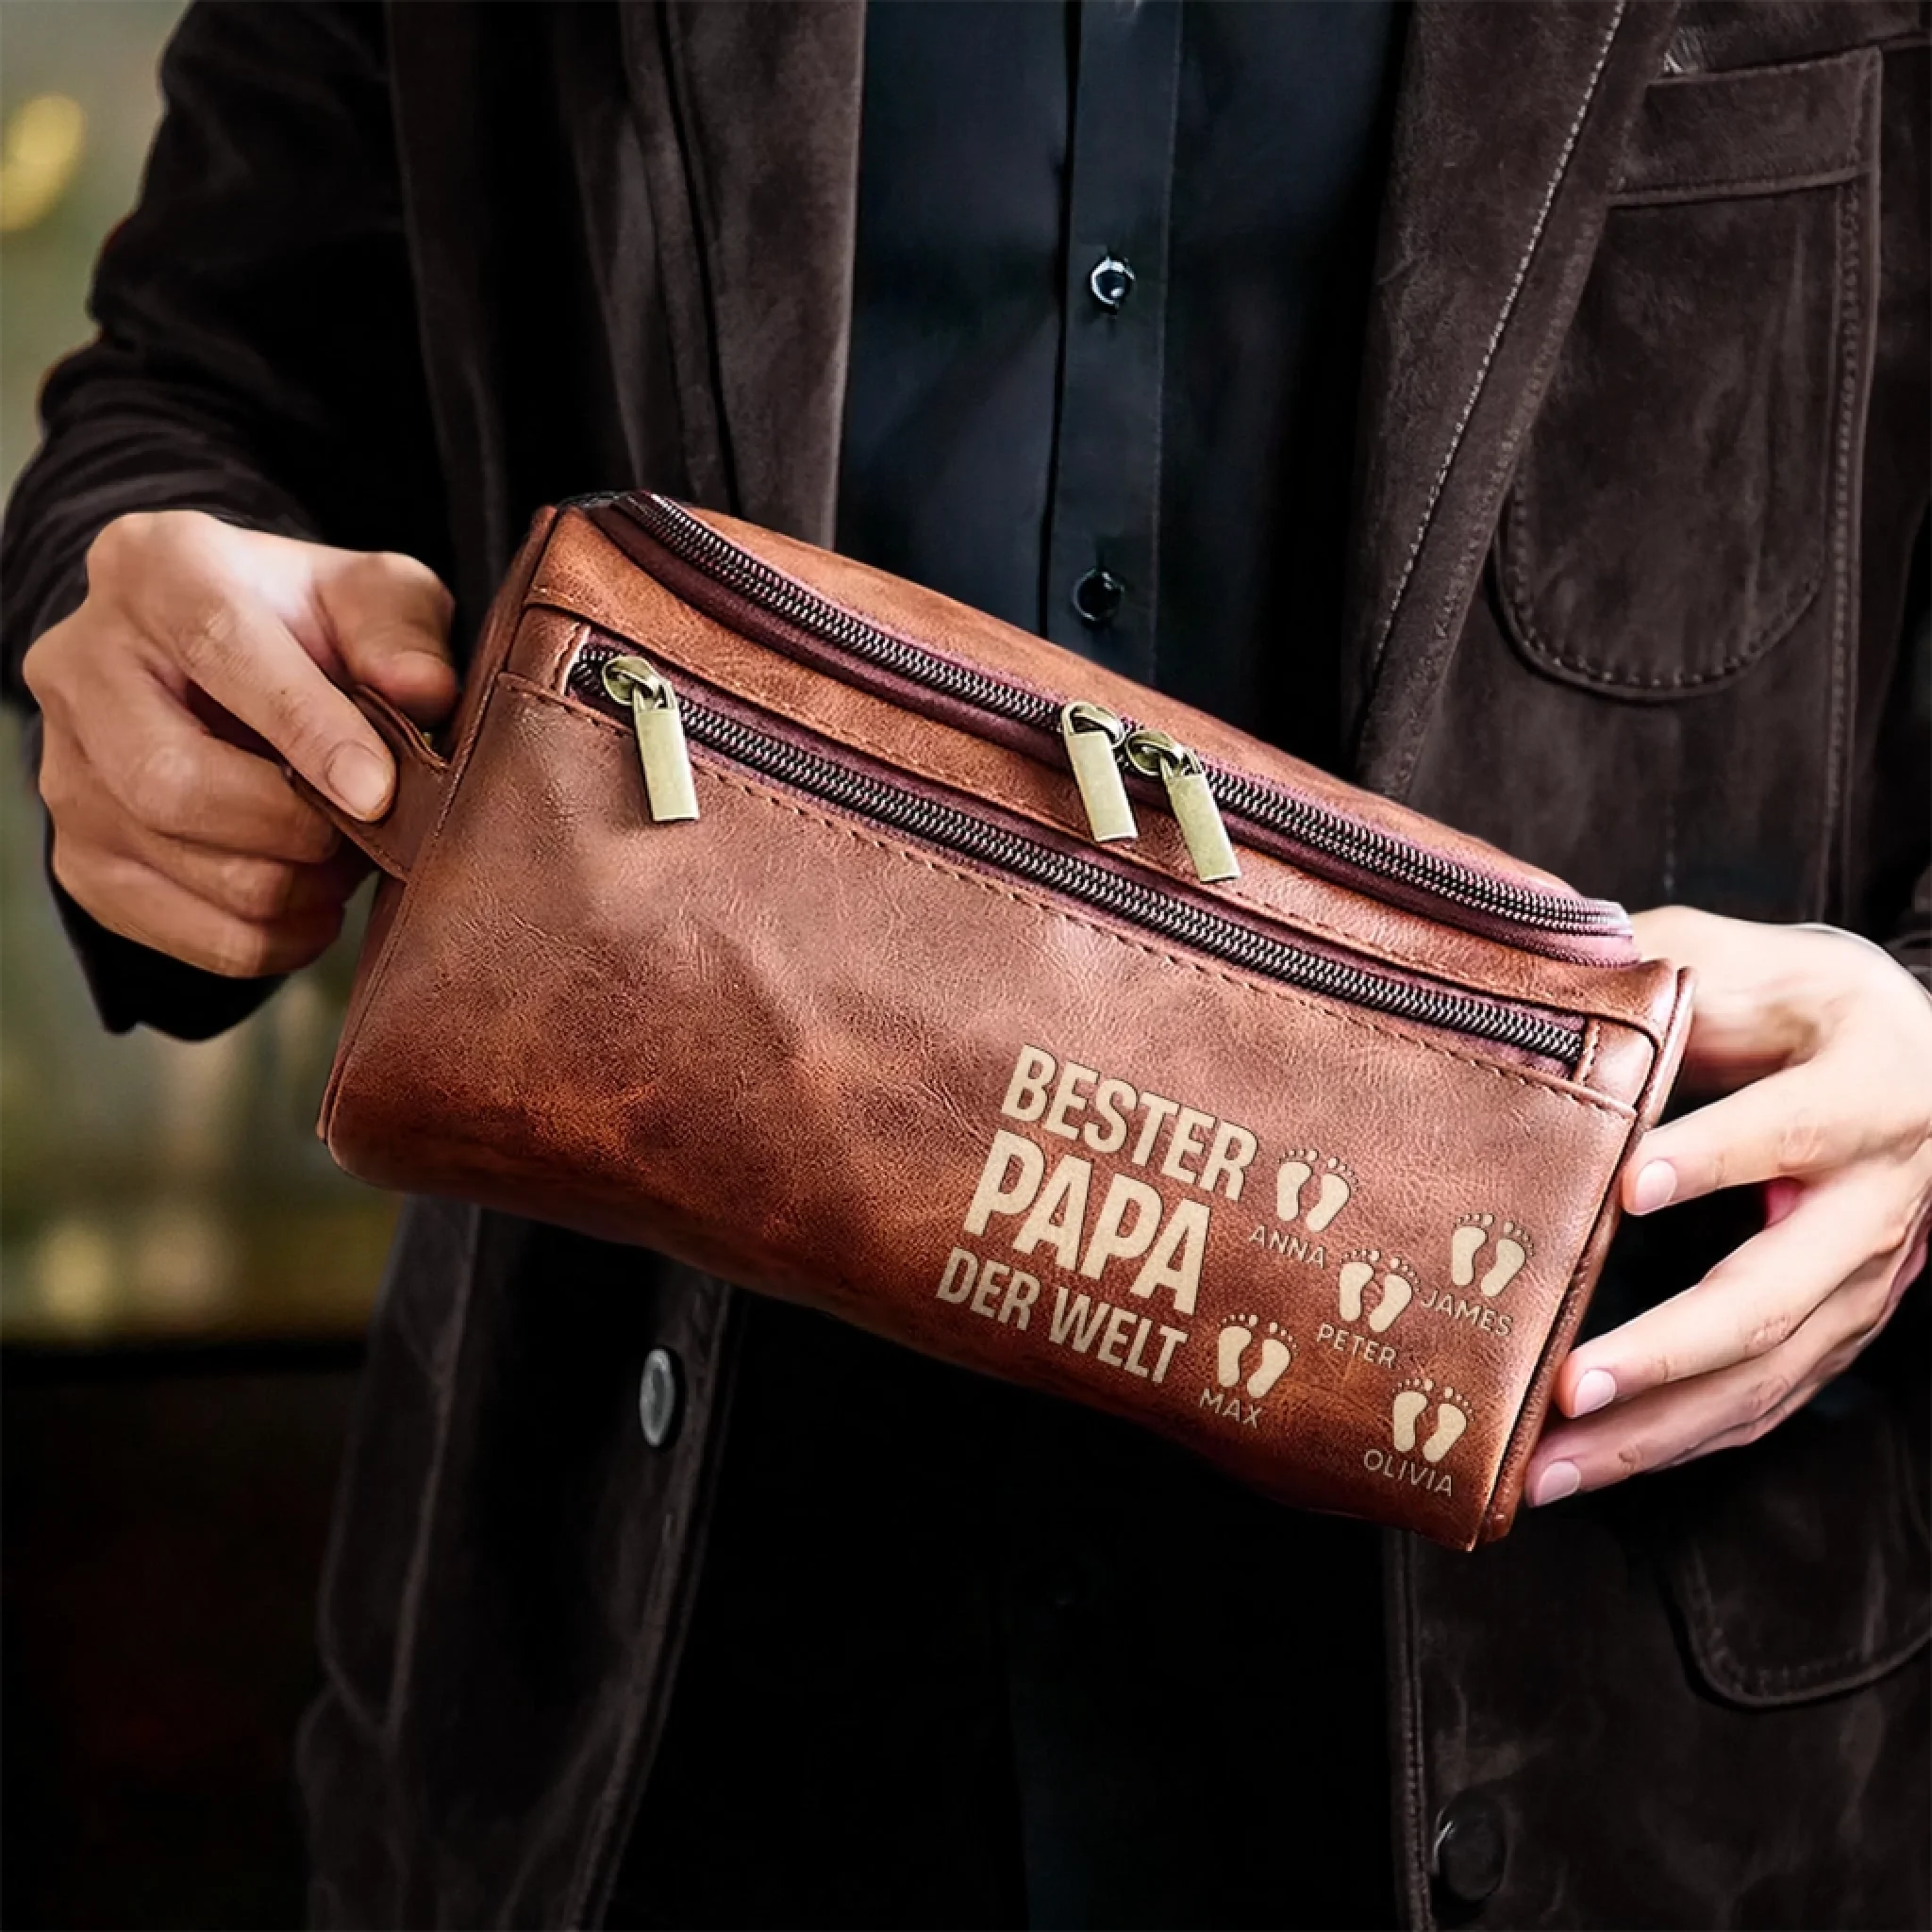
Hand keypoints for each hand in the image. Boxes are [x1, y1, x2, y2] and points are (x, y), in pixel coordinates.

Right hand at [24, 510, 454, 976]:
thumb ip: (401, 630)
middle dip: (295, 828)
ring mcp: (64, 768)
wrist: (226, 671)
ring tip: (348, 858)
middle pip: (171, 780)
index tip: (378, 791)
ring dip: (294, 886)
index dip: (305, 727)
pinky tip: (312, 902)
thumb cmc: (310, 627)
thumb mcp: (371, 595)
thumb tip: (424, 693)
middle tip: (371, 833)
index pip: (219, 645)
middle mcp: (83, 663)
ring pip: (179, 865)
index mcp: (157, 569)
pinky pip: (179, 930)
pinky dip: (269, 937)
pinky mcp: (80, 856)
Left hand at [1527, 906, 1931, 1504]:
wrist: (1921, 1058)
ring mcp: (1870, 1278)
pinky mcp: (1842, 1328)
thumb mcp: (1741, 957)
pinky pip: (1765, 1403)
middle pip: (1778, 1288)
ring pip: (1768, 1371)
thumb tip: (1530, 958)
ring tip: (1548, 1466)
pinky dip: (1678, 1444)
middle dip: (1669, 1347)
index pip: (1789, 1125)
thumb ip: (1650, 959)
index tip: (1628, 1185)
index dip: (1714, 1156)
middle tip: (1569, 1383)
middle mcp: (1881, 1195)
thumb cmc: (1796, 1002)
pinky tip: (1590, 1469)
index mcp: (1864, 1086)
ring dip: (1656, 1429)